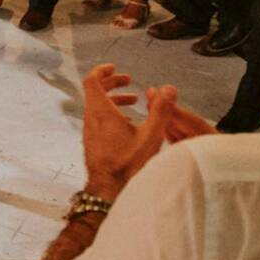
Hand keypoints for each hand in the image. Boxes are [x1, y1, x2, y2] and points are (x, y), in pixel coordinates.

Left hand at [79, 64, 177, 196]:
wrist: (108, 191)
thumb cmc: (127, 165)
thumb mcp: (151, 135)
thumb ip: (161, 110)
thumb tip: (169, 89)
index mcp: (101, 113)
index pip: (92, 81)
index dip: (102, 71)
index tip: (114, 67)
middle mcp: (91, 120)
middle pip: (95, 92)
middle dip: (112, 83)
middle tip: (128, 81)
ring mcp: (90, 132)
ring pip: (97, 107)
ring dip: (114, 99)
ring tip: (133, 102)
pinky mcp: (92, 143)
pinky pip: (98, 121)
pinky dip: (111, 114)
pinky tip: (129, 124)